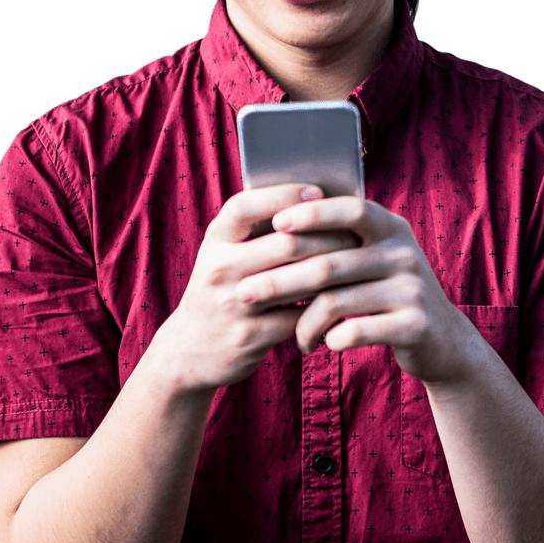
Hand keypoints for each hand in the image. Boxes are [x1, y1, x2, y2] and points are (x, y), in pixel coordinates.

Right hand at [149, 184, 356, 393]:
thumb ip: (252, 230)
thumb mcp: (221, 254)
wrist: (187, 351)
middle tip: (355, 234)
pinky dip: (324, 307)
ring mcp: (235, 305)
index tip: (318, 192)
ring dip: (334, 271)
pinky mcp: (251, 337)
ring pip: (300, 281)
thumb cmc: (218, 290)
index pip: (245, 206)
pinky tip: (341, 298)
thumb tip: (311, 199)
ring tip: (356, 262)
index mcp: (214, 241)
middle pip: (286, 244)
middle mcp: (220, 270)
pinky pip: (301, 317)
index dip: (283, 195)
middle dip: (329, 237)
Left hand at [235, 196, 480, 385]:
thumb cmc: (387, 294)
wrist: (442, 341)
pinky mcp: (415, 326)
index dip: (313, 214)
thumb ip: (340, 240)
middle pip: (330, 263)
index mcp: (392, 228)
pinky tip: (322, 345)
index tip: (275, 223)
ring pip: (336, 302)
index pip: (351, 209)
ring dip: (304, 323)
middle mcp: (404, 254)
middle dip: (280, 280)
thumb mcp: (374, 258)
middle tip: (245, 293)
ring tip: (293, 337)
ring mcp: (412, 290)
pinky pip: (355, 331)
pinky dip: (331, 339)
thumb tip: (275, 221)